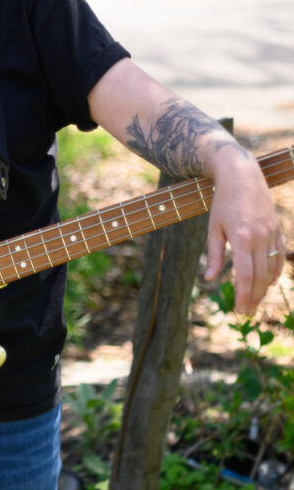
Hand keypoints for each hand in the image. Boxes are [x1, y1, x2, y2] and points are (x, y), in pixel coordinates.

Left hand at [204, 153, 284, 315]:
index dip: (243, 295)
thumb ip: (212, 255)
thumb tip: (208, 279)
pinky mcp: (278, 229)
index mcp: (242, 238)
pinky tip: (269, 282)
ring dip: (264, 288)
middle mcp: (261, 237)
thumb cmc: (222, 202)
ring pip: (272, 268)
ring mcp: (272, 233)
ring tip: (255, 301)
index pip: (245, 275)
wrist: (242, 176)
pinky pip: (280, 256)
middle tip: (246, 313)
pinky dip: (276, 271)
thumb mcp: (213, 228)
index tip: (239, 310)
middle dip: (254, 297)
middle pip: (261, 276)